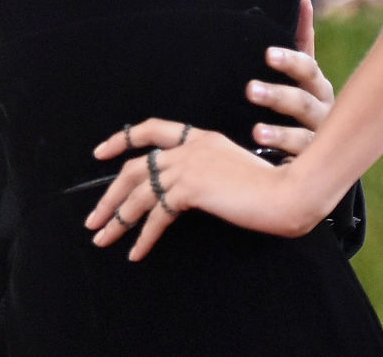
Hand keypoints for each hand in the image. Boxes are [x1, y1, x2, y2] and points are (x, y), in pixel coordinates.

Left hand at [85, 119, 322, 259]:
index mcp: (200, 137)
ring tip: (102, 237)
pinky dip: (144, 235)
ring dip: (117, 218)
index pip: (152, 130)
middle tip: (93, 216)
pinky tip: (136, 252)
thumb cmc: (271, 186)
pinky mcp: (192, 188)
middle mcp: (190, 147)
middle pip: (135, 168)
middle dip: (109, 194)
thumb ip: (207, 171)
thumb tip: (183, 192)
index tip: (101, 153)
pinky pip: (157, 214)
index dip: (123, 140)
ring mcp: (189, 166)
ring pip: (139, 192)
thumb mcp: (232, 169)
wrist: (289, 192)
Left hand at [248, 0, 333, 157]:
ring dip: (279, 133)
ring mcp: (320, 144)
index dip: (289, 61)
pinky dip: (281, 162)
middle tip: (250, 89)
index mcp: (319, 88)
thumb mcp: (303, 76)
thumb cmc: (304, 105)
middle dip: (278, 96)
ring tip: (256, 131)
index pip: (307, 70)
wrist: (323, 154)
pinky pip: (296, 166)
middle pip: (303, 103)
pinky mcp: (311, 169)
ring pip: (302, 137)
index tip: (267, 54)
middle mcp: (325, 115)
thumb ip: (302, 40)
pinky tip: (262, 159)